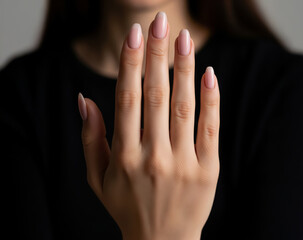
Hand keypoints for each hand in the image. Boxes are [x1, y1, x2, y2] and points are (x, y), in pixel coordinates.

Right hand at [78, 12, 219, 239]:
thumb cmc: (127, 206)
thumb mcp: (98, 178)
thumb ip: (90, 138)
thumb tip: (83, 99)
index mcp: (124, 156)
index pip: (127, 99)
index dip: (130, 63)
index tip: (133, 34)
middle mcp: (153, 157)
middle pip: (156, 96)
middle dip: (157, 55)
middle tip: (159, 22)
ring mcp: (183, 164)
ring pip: (183, 107)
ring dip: (184, 69)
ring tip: (183, 38)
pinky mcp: (207, 171)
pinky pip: (210, 129)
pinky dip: (210, 99)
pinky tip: (208, 73)